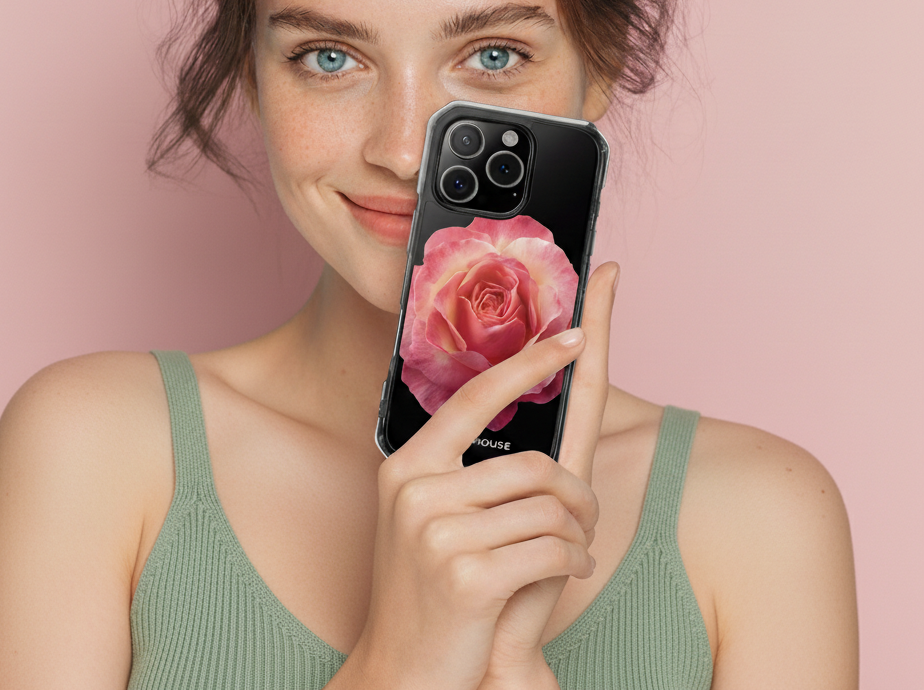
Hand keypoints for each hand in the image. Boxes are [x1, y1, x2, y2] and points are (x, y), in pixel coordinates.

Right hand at [335, 261, 617, 689]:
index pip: (476, 395)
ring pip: (549, 507)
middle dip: (576, 493)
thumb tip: (516, 419)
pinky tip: (570, 574)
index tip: (574, 333)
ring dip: (579, 532)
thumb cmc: (430, 589)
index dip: (529, 362)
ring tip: (576, 550)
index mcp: (407, 464)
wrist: (401, 672)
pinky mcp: (468, 577)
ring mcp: (438, 533)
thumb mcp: (429, 517)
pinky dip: (575, 562)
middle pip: (533, 463)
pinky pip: (553, 549)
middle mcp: (416, 489)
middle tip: (586, 516)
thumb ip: (464, 470)